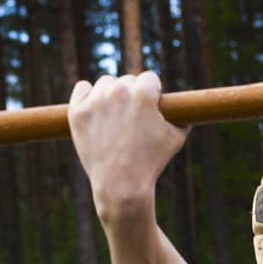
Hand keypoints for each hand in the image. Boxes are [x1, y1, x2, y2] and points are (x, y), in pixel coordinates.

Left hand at [67, 71, 188, 222]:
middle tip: (134, 118)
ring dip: (112, 94)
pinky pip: (82, 89)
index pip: (149, 78)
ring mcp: (95, 101)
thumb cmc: (152, 162)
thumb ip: (182, 117)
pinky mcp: (78, 112)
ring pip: (106, 84)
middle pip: (128, 80)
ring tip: (116, 117)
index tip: (152, 105)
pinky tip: (95, 107)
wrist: (121, 185)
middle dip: (133, 95)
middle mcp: (118, 92)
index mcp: (144, 94)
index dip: (153, 93)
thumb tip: (184, 109)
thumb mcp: (177, 138)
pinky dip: (88, 95)